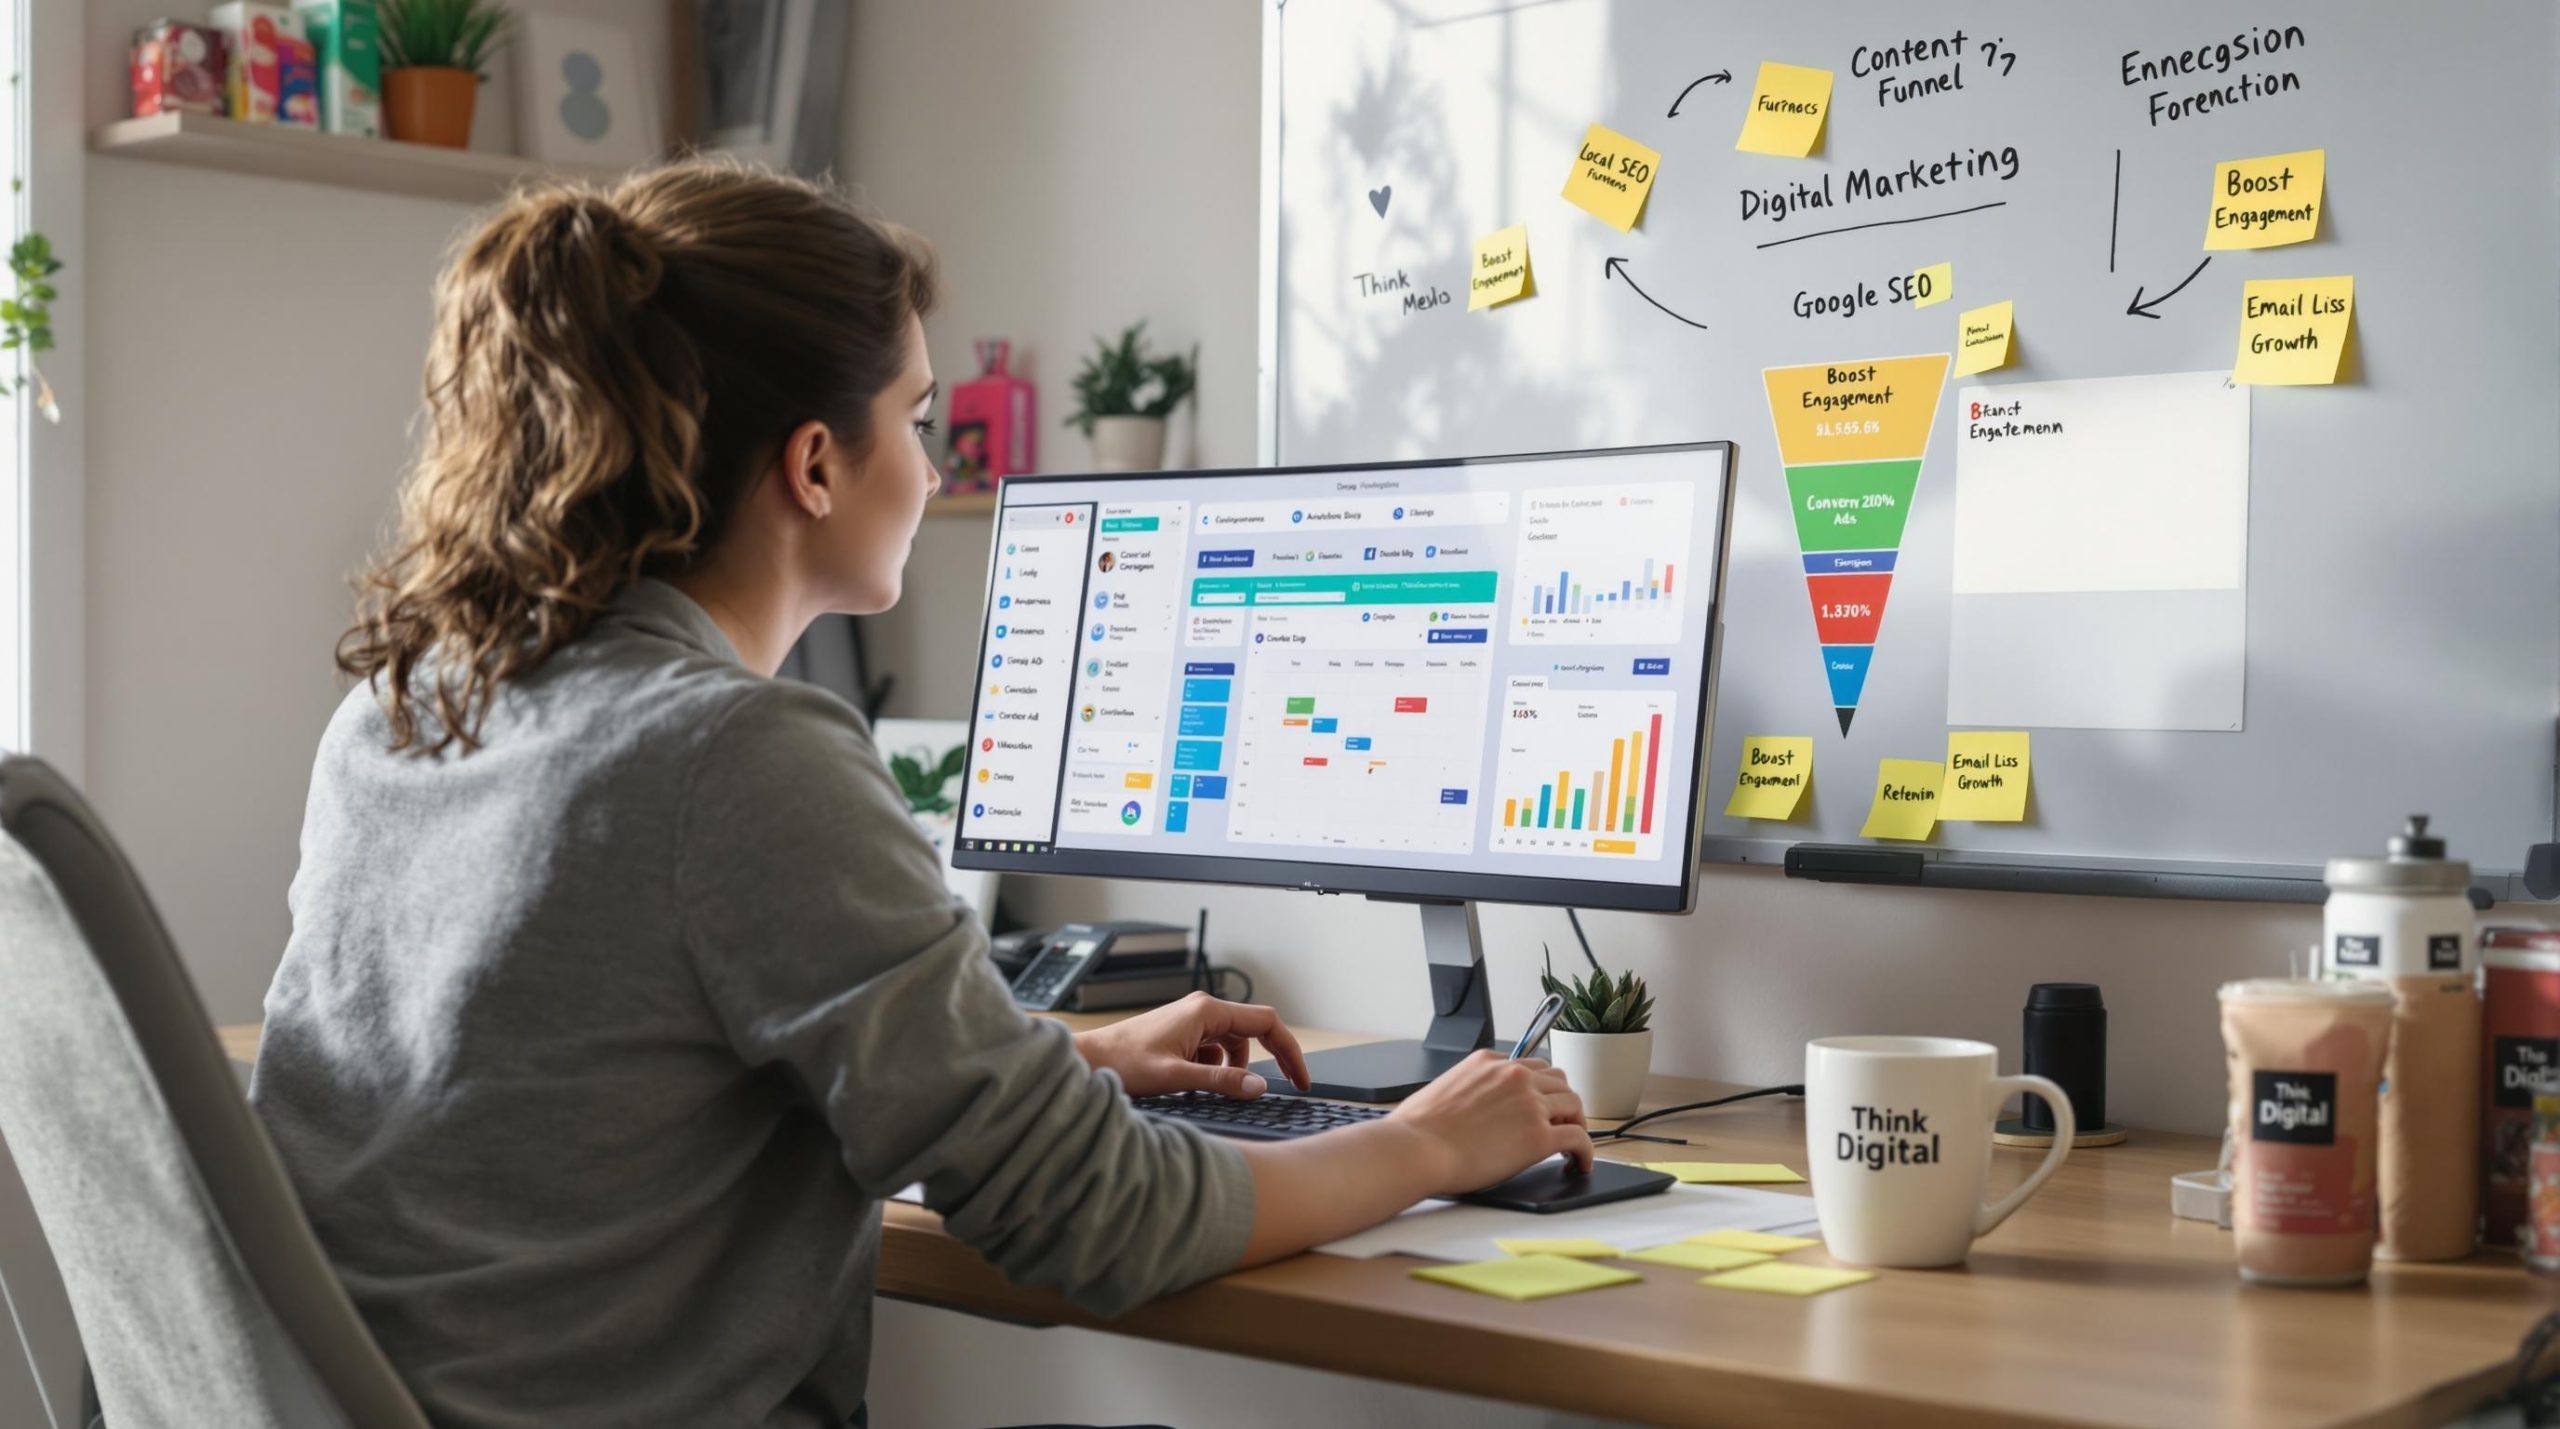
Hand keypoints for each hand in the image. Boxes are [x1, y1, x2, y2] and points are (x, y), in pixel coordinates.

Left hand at [1076, 991, 1310, 1098]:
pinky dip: (1215, 1067)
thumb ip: (1221, 1082)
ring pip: (1233, 1043)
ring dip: (1235, 1067)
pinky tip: (1196, 1083)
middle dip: (1270, 1060)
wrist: (1090, 1060)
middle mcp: (1202, 1010)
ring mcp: (1192, 1020)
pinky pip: (1213, 1049)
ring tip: (1217, 1089)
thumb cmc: (1124, 1062)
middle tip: (1284, 1087)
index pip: (1267, 1022)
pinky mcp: (1182, 1033)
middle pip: (1254, 1031)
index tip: (1299, 1079)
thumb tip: (1259, 1087)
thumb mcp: (1177, 1077)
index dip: (1289, 1051)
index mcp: (1206, 1011)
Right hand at [1387, 1050, 1592, 1194]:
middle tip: (1559, 1122)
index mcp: (1489, 1062)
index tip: (1540, 1104)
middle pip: (1558, 1080)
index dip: (1538, 1088)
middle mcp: (1514, 1075)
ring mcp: (1529, 1104)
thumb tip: (1474, 1106)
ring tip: (1571, 1144)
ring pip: (1574, 1104)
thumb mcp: (1443, 1088)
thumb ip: (1468, 1087)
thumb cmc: (1417, 1128)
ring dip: (1576, 1122)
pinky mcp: (1539, 1136)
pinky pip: (1578, 1138)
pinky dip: (1586, 1151)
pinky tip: (1580, 1163)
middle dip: (1561, 1101)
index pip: (1530, 1066)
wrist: (1415, 1149)